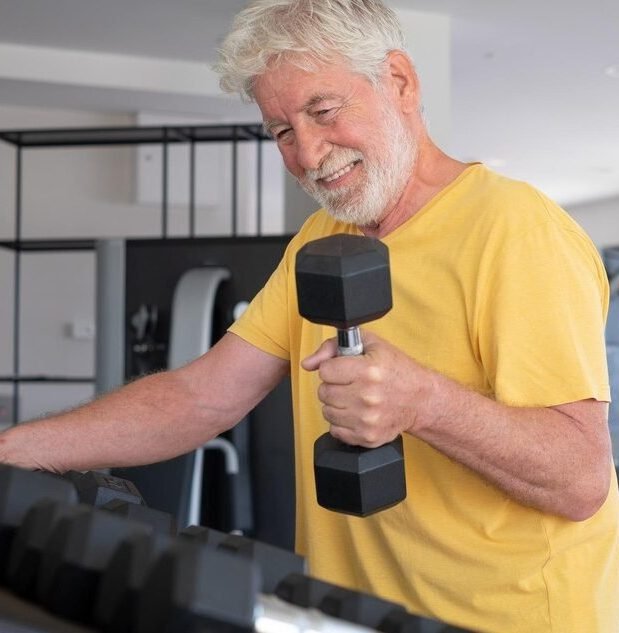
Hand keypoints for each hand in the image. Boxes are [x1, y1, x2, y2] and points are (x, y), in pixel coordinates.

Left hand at [301, 330, 428, 446]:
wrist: (420, 399)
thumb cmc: (396, 370)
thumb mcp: (370, 344)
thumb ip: (332, 347)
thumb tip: (308, 363)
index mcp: (368, 370)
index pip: (325, 371)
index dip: (332, 368)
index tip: (344, 369)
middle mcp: (367, 396)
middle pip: (323, 392)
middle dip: (334, 386)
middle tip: (351, 384)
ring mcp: (367, 420)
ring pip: (327, 412)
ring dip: (336, 405)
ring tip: (354, 398)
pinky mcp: (367, 437)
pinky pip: (335, 430)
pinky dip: (342, 423)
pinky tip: (357, 413)